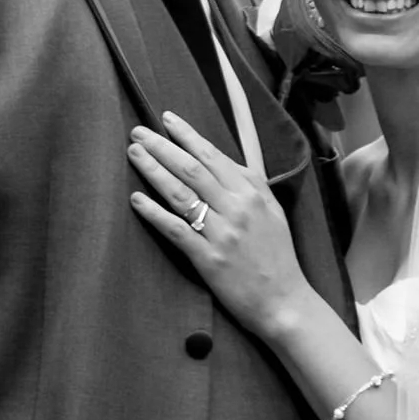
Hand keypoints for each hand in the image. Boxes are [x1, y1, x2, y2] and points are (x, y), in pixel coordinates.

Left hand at [129, 113, 307, 338]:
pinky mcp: (209, 258)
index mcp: (252, 191)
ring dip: (153, 170)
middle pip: (191, 168)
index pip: (213, 155)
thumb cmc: (278, 255)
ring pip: (180, 193)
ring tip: (134, 154)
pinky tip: (137, 200)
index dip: (187, 135)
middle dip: (162, 146)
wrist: (284, 300)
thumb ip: (250, 183)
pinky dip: (154, 213)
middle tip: (138, 132)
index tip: (167, 119)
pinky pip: (176, 230)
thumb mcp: (272, 210)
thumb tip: (224, 159)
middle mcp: (236, 207)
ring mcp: (222, 233)